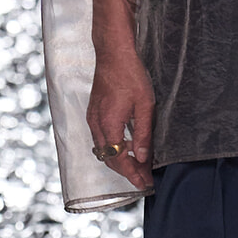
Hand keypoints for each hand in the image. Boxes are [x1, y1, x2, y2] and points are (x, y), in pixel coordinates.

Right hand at [87, 57, 155, 193]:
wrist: (113, 53)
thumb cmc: (130, 75)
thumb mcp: (145, 106)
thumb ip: (143, 134)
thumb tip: (142, 158)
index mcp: (109, 124)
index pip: (119, 159)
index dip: (132, 174)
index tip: (144, 184)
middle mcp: (96, 124)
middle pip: (109, 158)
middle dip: (127, 171)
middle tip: (144, 178)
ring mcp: (92, 118)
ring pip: (103, 150)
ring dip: (119, 160)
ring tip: (139, 165)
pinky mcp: (93, 113)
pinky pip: (101, 138)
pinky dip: (113, 148)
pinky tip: (128, 145)